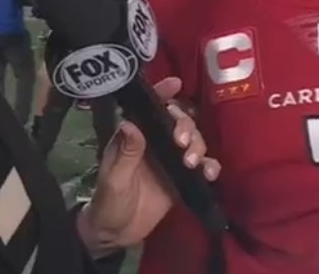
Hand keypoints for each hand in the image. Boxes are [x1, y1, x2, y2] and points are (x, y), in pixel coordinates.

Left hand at [76, 77, 220, 256]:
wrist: (116, 234)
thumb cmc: (108, 202)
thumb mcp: (114, 179)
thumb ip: (125, 153)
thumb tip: (130, 124)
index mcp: (135, 137)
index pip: (150, 109)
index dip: (163, 93)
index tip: (176, 83)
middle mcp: (155, 144)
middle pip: (179, 122)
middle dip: (186, 126)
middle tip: (181, 142)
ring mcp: (171, 160)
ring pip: (194, 141)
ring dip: (197, 145)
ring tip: (190, 162)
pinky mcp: (182, 179)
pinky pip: (202, 166)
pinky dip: (210, 166)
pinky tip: (209, 173)